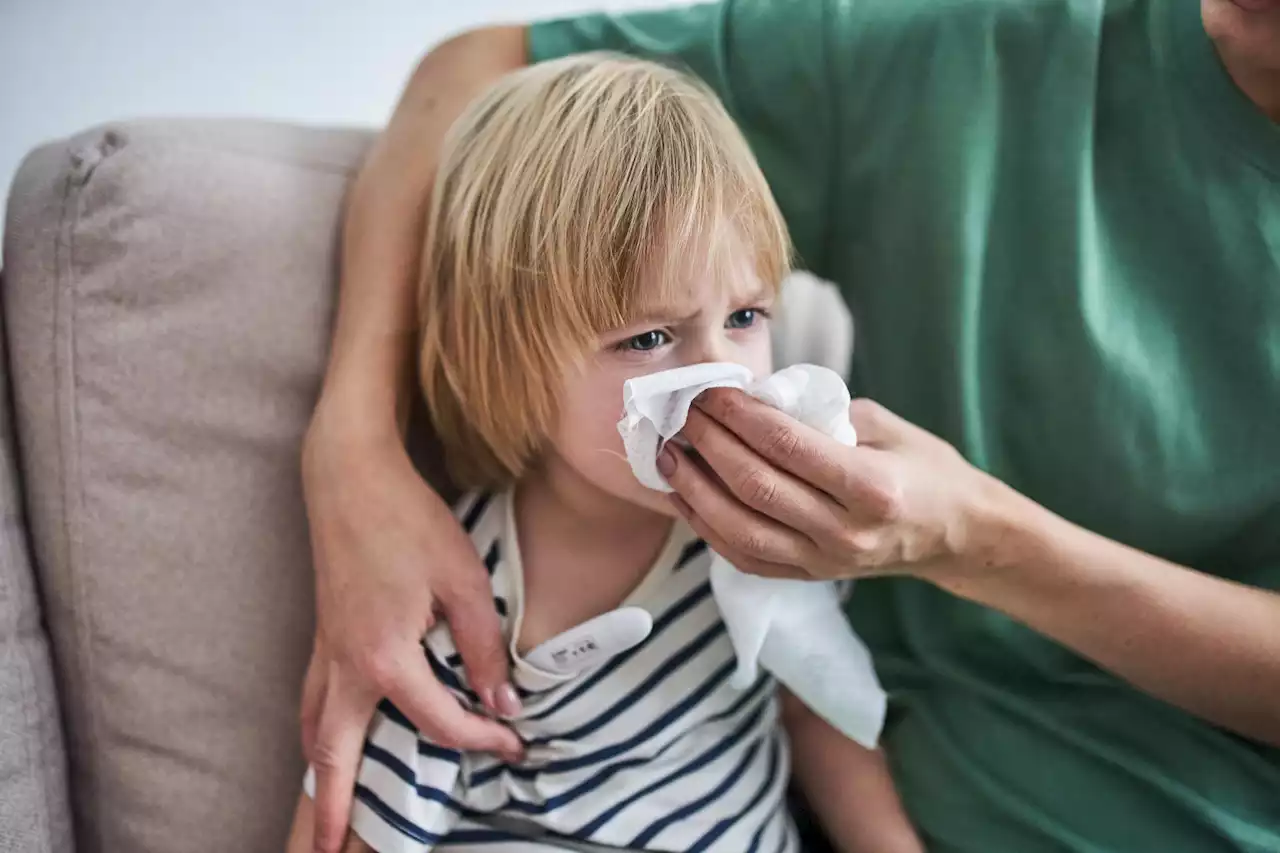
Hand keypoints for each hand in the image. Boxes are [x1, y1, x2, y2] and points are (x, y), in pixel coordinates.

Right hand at [300, 421, 523, 852]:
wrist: (349, 476)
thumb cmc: (409, 521)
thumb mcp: (464, 581)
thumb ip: (483, 647)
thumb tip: (502, 703)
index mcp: (385, 658)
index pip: (439, 721)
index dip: (482, 739)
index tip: (515, 744)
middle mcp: (345, 665)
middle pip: (335, 754)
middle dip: (331, 810)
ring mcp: (325, 650)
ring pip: (313, 730)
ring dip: (319, 776)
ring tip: (323, 813)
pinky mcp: (321, 633)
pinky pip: (309, 699)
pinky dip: (312, 732)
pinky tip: (320, 739)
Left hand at [660, 390, 1009, 580]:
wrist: (955, 534)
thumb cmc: (924, 469)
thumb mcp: (886, 426)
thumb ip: (823, 413)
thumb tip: (756, 400)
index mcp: (871, 486)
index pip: (786, 446)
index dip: (740, 415)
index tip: (712, 390)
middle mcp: (845, 531)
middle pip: (755, 486)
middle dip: (710, 443)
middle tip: (684, 412)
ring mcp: (824, 561)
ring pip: (739, 528)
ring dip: (695, 488)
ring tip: (671, 453)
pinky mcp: (808, 576)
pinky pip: (743, 556)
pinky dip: (706, 526)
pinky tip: (685, 495)